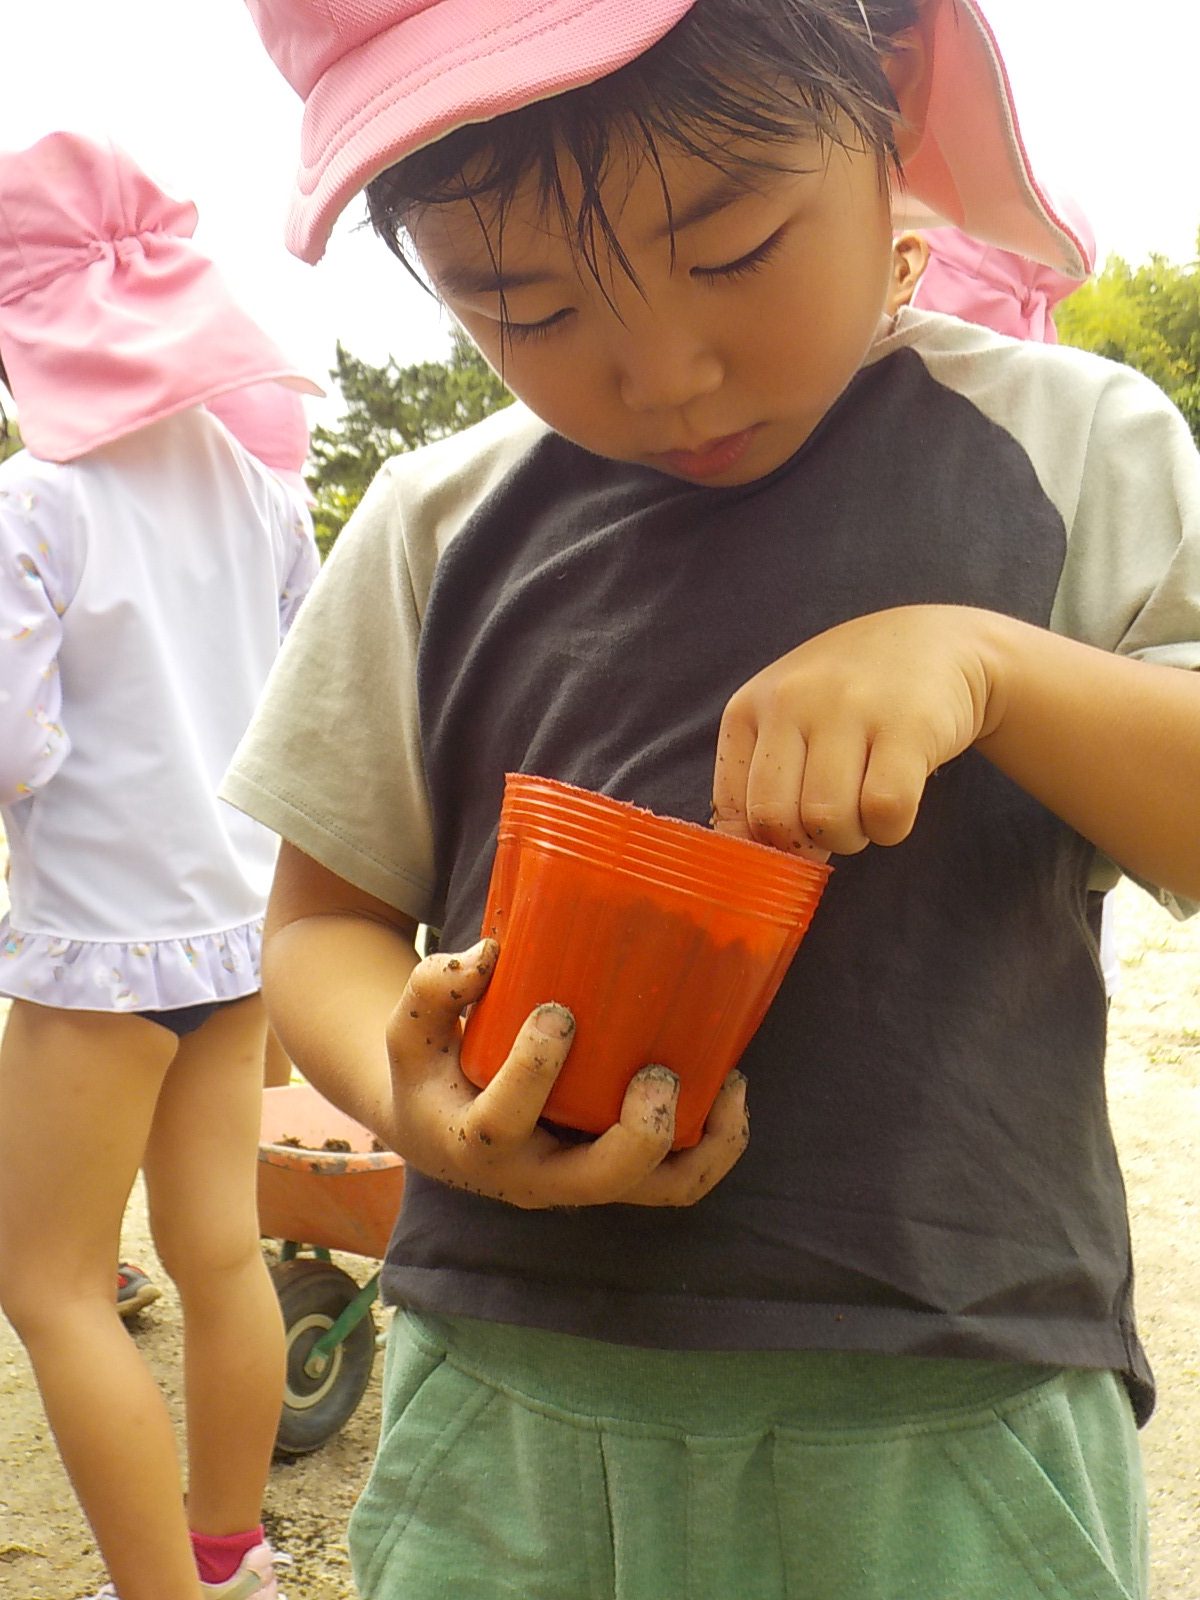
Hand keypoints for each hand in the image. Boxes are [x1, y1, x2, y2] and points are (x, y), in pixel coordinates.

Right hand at [383, 939, 749, 1207]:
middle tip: (657, 1073)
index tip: (558, 1011)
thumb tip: (492, 953)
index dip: (536, 1070)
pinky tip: (731, 1089)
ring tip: (725, 1083)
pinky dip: (717, 1145)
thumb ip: (434, 986)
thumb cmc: (430, 1069)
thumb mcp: (409, 1028)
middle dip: (640, 1133)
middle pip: (600, 1179)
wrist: (439, 1130)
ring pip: (657, 1191)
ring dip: (701, 1145)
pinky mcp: (617, 1175)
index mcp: (475, 1142)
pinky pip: (679, 1181)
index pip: (505, 1119)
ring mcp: (582, 1182)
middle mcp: (535, 1176)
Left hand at [713, 605, 999, 855]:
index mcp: (749, 707)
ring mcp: (848, 707)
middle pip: (775, 820)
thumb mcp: (790, 722)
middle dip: (808, 845)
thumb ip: (761, 785)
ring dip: (852, 837)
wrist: (938, 643)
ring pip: (827, 822)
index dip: (765, 845)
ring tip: (866, 805)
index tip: (793, 842)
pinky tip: (897, 803)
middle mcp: (791, 700)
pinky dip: (891, 828)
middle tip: (835, 822)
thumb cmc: (851, 701)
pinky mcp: (908, 724)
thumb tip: (749, 868)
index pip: (732, 810)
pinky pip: (885, 811)